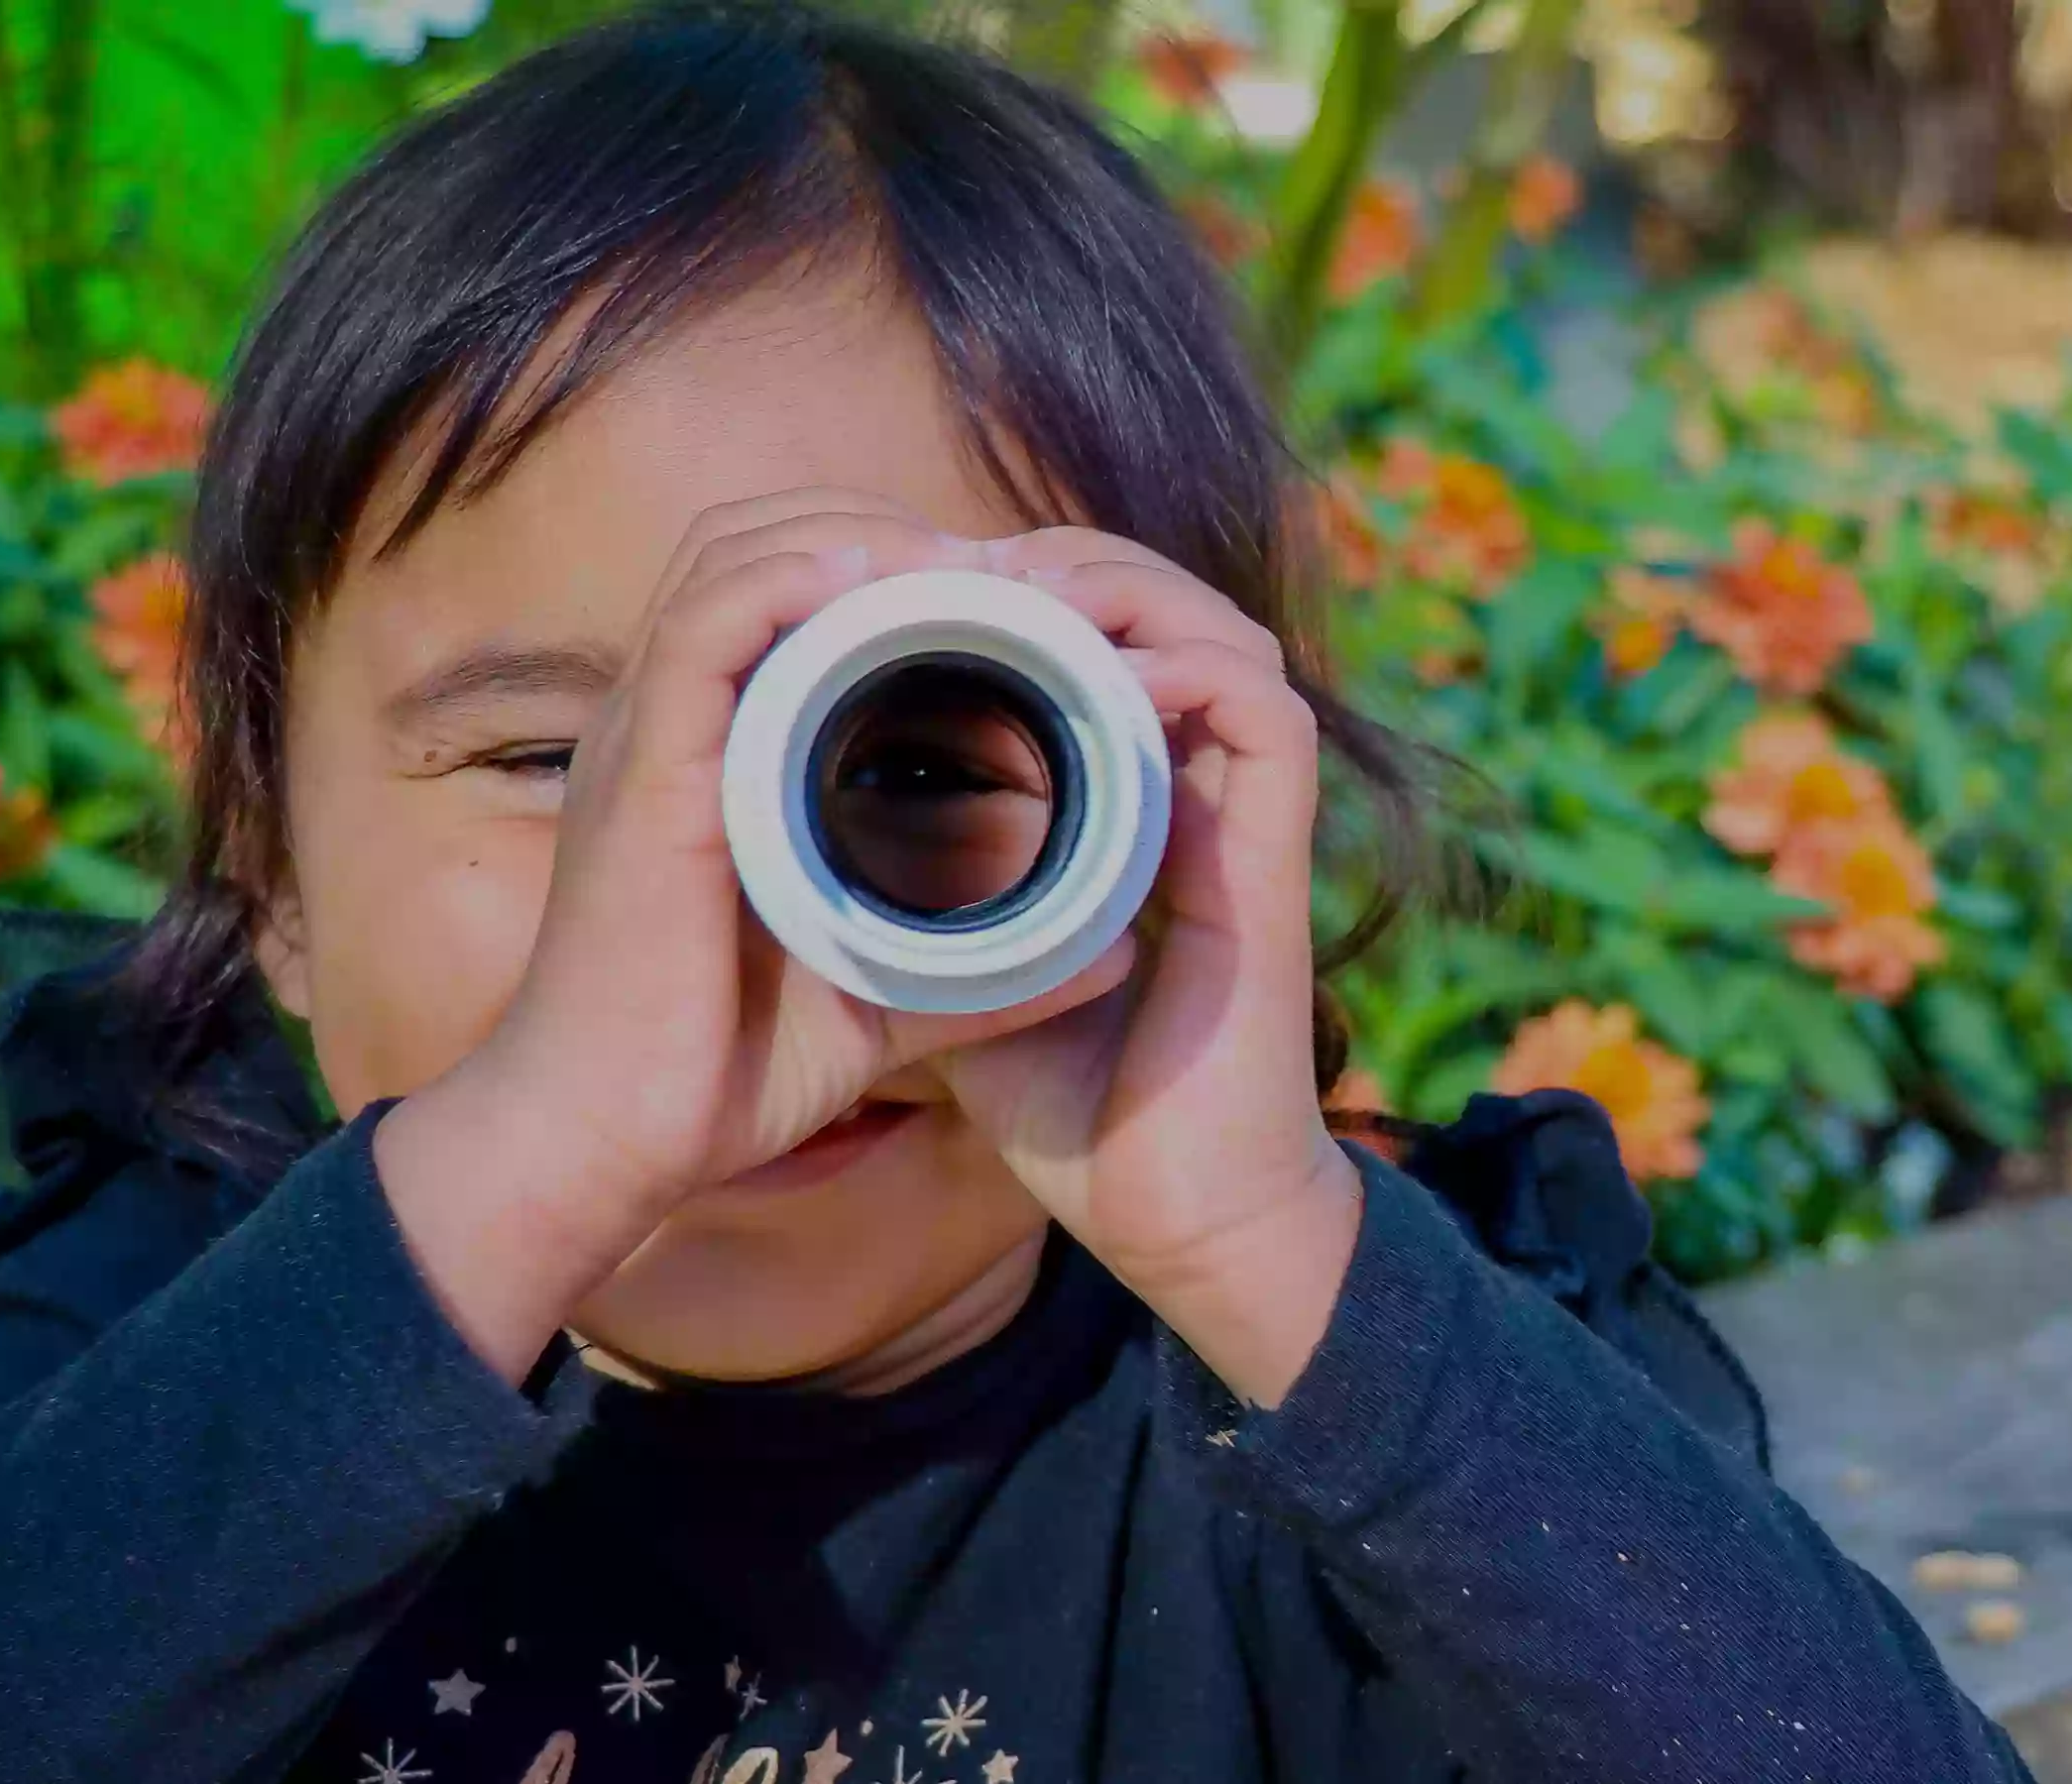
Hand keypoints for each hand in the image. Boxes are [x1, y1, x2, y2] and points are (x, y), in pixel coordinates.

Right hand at [373, 490, 1126, 1379]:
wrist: (601, 1144)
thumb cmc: (718, 1075)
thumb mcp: (883, 993)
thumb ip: (989, 967)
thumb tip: (1112, 950)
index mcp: (709, 752)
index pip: (781, 591)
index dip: (889, 569)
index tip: (1007, 602)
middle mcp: (668, 722)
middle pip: (762, 541)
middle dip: (883, 532)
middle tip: (998, 572)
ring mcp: (645, 736)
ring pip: (736, 555)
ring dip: (853, 539)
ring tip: (959, 564)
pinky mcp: (641, 771)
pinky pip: (707, 624)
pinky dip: (790, 582)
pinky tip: (875, 584)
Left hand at [929, 527, 1364, 1404]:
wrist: (1171, 1219)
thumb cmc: (1076, 1119)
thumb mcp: (952, 981)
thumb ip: (907, 905)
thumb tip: (796, 847)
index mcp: (1130, 811)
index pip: (1095, 653)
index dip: (1013, 594)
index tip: (906, 593)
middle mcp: (1195, 795)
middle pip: (1152, 610)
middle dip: (1056, 559)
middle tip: (952, 561)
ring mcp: (1242, 816)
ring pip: (1214, 627)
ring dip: (1119, 583)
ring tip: (1017, 581)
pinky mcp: (1276, 849)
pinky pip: (1261, 706)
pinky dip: (1187, 655)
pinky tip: (1096, 655)